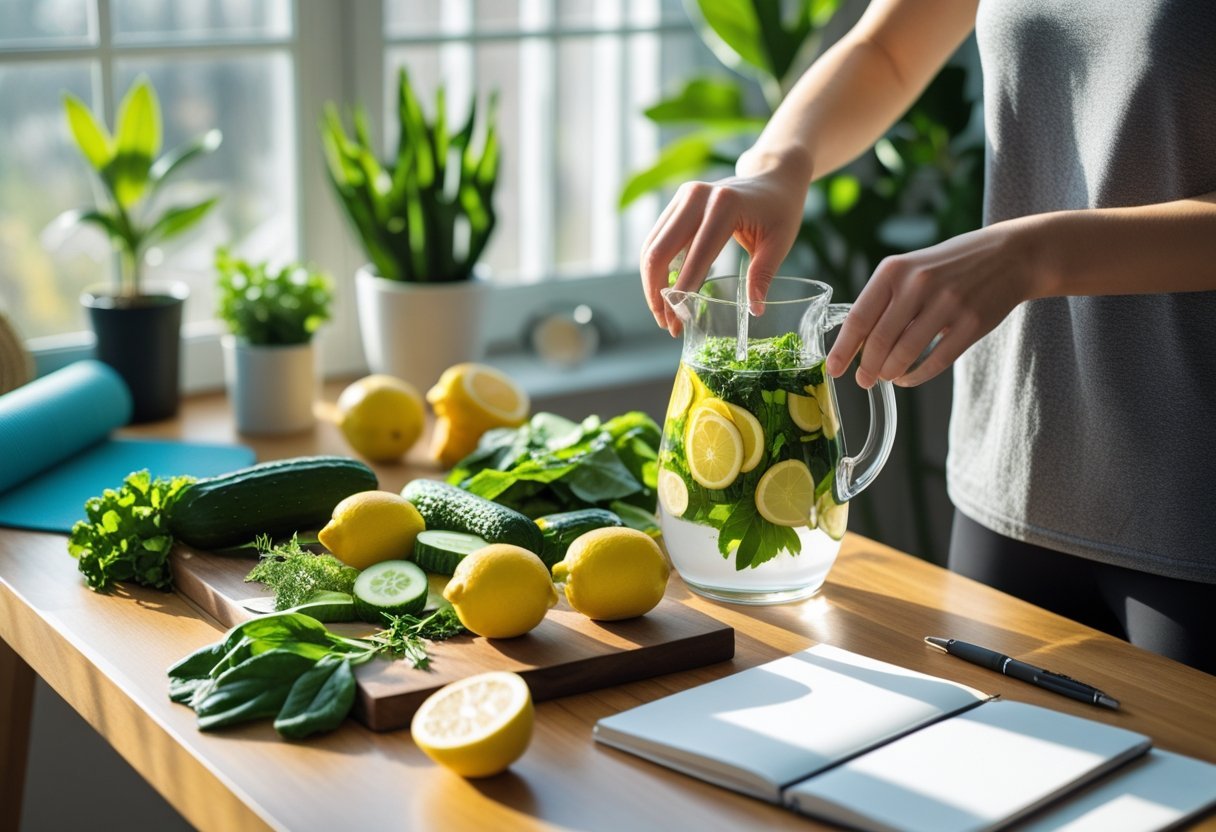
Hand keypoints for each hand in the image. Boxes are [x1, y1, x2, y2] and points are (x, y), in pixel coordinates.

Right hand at [639, 160, 808, 335]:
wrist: (773, 177)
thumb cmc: (780, 210)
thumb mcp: (780, 243)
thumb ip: (762, 275)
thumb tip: (754, 310)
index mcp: (724, 205)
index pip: (694, 257)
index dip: (683, 293)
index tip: (679, 322)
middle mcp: (697, 196)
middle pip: (658, 252)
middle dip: (657, 292)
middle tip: (666, 324)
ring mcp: (683, 196)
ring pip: (651, 247)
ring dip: (651, 283)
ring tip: (663, 313)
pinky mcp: (677, 201)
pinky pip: (656, 239)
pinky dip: (655, 268)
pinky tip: (664, 291)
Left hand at [825, 218, 1041, 386]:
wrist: (1009, 255)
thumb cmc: (948, 266)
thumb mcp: (911, 269)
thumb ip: (884, 300)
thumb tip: (856, 343)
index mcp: (895, 270)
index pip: (859, 317)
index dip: (843, 348)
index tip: (833, 368)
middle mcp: (919, 285)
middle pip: (880, 340)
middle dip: (867, 367)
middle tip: (863, 380)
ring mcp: (948, 304)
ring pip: (905, 354)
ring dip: (890, 372)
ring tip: (886, 377)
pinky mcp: (972, 323)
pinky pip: (936, 360)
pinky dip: (917, 376)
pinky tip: (907, 378)